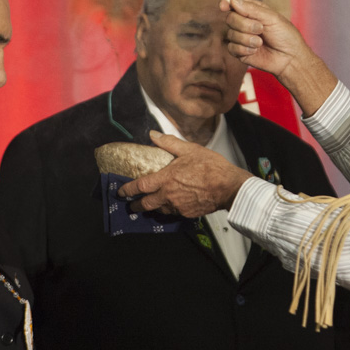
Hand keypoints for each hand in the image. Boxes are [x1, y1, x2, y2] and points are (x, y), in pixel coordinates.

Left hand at [117, 131, 250, 217]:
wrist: (229, 187)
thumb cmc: (210, 167)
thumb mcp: (189, 150)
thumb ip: (169, 143)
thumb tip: (153, 135)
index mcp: (166, 179)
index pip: (140, 186)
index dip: (127, 189)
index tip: (121, 192)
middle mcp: (168, 195)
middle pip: (146, 204)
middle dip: (136, 205)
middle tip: (131, 205)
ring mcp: (178, 207)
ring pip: (159, 210)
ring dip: (153, 208)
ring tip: (150, 205)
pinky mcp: (188, 213)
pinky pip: (173, 213)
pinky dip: (169, 210)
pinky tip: (170, 206)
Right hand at [221, 0, 336, 116]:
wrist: (289, 58)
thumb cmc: (285, 35)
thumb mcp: (271, 18)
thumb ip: (252, 9)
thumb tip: (233, 0)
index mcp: (252, 11)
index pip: (234, 4)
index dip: (226, 3)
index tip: (224, 5)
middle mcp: (244, 23)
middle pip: (230, 18)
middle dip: (244, 24)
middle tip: (260, 29)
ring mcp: (241, 38)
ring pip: (231, 34)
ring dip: (247, 39)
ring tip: (260, 42)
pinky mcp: (239, 52)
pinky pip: (232, 48)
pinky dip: (244, 49)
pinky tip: (255, 51)